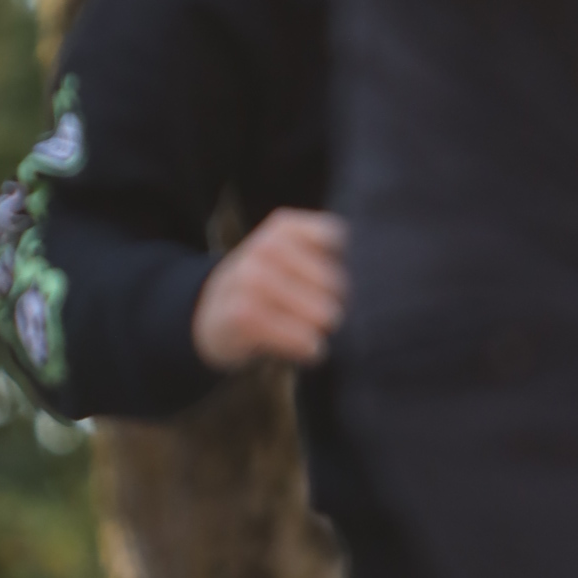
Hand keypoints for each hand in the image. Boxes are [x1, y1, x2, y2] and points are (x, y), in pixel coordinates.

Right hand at [192, 209, 348, 370]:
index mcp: (283, 227)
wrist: (208, 315)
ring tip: (316, 335)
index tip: (330, 284)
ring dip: (321, 330)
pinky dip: (309, 348)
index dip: (342, 266)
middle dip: (335, 305)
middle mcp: (265, 247)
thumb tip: (369, 290)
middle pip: (332, 282)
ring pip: (318, 311)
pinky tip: (310, 351)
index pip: (336, 238)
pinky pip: (297, 336)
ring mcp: (251, 278)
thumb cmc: (266, 289)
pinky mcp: (244, 315)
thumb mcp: (289, 258)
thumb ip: (325, 259)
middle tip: (327, 319)